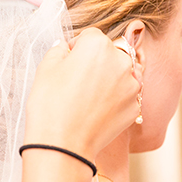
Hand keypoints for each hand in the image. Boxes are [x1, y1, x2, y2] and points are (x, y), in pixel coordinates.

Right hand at [24, 29, 142, 159]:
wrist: (63, 146)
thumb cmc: (50, 105)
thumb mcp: (46, 68)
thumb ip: (59, 49)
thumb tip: (67, 48)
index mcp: (98, 45)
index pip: (90, 36)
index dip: (77, 48)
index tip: (68, 63)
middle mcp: (121, 61)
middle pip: (110, 52)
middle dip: (96, 62)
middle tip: (77, 81)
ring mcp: (132, 85)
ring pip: (120, 73)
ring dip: (108, 79)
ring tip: (87, 97)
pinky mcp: (135, 106)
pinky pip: (125, 94)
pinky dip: (114, 98)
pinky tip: (96, 109)